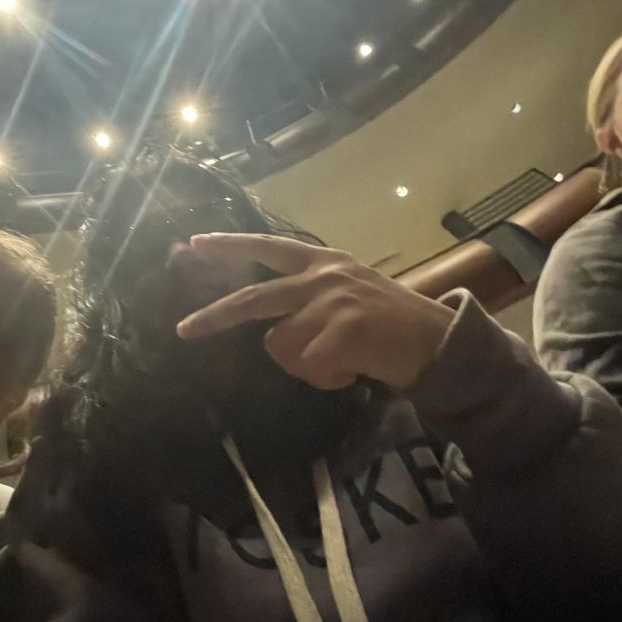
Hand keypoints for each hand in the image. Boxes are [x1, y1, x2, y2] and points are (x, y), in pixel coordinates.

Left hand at [176, 233, 453, 391]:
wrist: (438, 340)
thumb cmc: (392, 324)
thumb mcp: (349, 293)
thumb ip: (309, 297)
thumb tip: (267, 326)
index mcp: (323, 261)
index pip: (268, 248)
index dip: (230, 246)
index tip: (195, 243)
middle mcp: (323, 275)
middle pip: (253, 298)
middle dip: (214, 317)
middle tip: (183, 330)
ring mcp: (332, 301)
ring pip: (281, 346)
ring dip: (305, 365)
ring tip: (342, 358)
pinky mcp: (341, 330)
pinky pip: (307, 367)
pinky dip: (326, 378)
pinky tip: (354, 368)